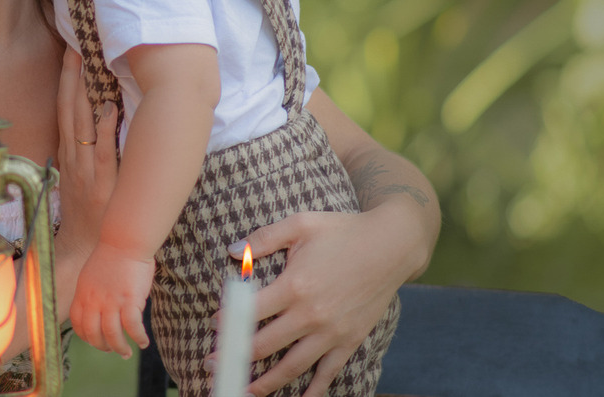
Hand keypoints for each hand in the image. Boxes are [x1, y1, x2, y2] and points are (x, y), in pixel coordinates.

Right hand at [54, 47, 117, 263]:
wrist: (84, 251)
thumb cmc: (85, 214)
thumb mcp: (78, 179)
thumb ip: (83, 152)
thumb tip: (93, 123)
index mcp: (69, 154)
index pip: (64, 110)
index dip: (66, 82)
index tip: (70, 54)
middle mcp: (74, 158)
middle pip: (69, 111)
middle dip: (71, 78)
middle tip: (75, 47)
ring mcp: (87, 171)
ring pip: (81, 126)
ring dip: (83, 94)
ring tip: (87, 65)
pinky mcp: (104, 186)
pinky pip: (104, 153)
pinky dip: (106, 130)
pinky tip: (110, 108)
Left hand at [69, 240, 152, 358]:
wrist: (124, 241)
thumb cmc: (112, 255)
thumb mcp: (91, 274)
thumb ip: (93, 293)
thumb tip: (102, 311)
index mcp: (83, 293)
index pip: (78, 323)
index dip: (86, 336)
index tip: (95, 341)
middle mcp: (94, 301)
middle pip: (93, 334)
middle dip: (102, 346)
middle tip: (111, 350)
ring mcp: (111, 302)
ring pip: (112, 335)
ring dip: (120, 348)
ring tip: (126, 353)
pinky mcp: (129, 301)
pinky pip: (133, 327)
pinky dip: (138, 337)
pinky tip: (143, 342)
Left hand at [221, 209, 406, 396]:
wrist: (391, 246)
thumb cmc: (343, 231)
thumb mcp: (300, 224)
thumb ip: (263, 238)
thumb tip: (230, 250)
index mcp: (294, 286)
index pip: (249, 311)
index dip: (226, 320)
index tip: (212, 325)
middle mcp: (311, 315)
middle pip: (264, 345)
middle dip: (234, 356)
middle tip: (212, 364)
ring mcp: (332, 332)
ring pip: (292, 366)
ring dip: (266, 382)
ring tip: (243, 390)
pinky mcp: (350, 340)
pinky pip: (328, 372)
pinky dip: (313, 390)